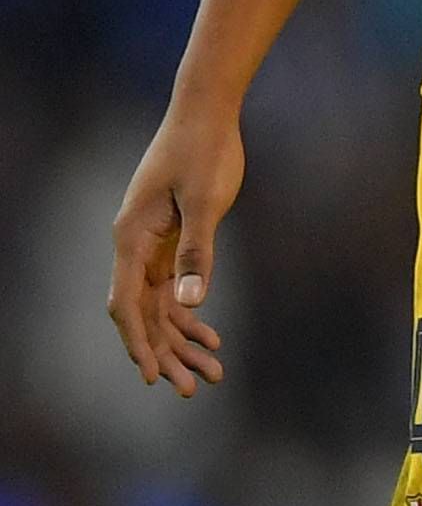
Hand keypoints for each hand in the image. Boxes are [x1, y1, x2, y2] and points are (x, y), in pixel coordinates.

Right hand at [106, 102, 245, 397]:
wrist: (207, 116)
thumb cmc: (205, 154)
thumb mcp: (207, 203)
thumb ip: (199, 253)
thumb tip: (191, 302)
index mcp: (132, 238)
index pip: (126, 303)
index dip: (138, 342)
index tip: (151, 375)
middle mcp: (134, 246)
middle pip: (143, 313)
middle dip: (164, 352)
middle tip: (190, 390)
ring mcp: (151, 245)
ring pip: (159, 305)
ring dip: (180, 340)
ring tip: (210, 374)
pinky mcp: (171, 241)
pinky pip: (173, 289)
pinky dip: (189, 315)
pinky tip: (210, 338)